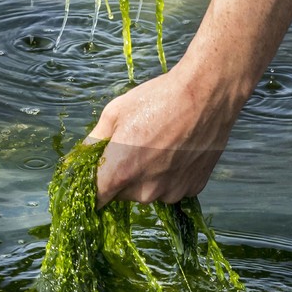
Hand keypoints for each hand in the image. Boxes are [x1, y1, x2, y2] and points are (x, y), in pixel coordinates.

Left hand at [86, 68, 235, 203]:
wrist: (207, 93)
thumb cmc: (160, 99)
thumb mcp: (115, 112)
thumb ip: (94, 141)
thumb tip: (84, 156)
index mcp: (120, 173)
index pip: (95, 197)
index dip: (93, 186)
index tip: (96, 175)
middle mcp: (145, 191)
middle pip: (123, 193)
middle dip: (123, 174)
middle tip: (135, 144)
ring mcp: (172, 192)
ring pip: (150, 190)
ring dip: (149, 175)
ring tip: (161, 143)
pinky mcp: (194, 188)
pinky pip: (173, 186)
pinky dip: (172, 174)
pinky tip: (179, 149)